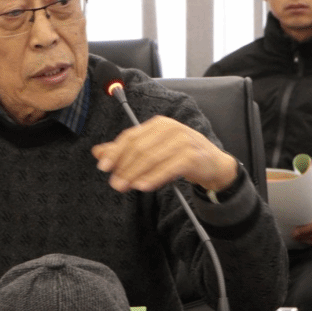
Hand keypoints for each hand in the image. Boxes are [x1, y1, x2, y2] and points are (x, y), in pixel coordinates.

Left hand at [91, 115, 237, 192]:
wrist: (213, 165)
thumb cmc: (180, 156)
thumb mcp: (153, 150)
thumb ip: (126, 151)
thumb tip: (97, 152)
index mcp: (158, 124)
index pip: (131, 136)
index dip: (115, 152)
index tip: (103, 167)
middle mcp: (170, 128)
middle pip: (139, 147)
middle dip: (124, 167)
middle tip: (115, 183)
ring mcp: (183, 141)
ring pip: (152, 158)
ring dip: (135, 174)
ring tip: (125, 186)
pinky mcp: (192, 156)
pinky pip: (169, 168)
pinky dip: (154, 177)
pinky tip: (143, 186)